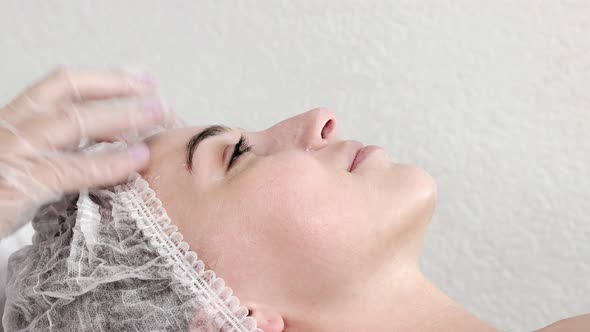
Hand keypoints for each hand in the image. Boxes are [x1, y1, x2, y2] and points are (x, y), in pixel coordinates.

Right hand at [0, 66, 166, 237]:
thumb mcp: (29, 154)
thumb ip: (65, 143)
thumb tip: (113, 134)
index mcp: (18, 117)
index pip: (61, 84)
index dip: (103, 78)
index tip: (138, 79)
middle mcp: (15, 127)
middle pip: (70, 95)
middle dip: (117, 90)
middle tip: (155, 93)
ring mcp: (17, 153)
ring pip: (73, 123)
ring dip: (120, 117)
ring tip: (155, 117)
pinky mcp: (23, 184)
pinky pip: (73, 168)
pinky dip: (110, 162)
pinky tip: (137, 160)